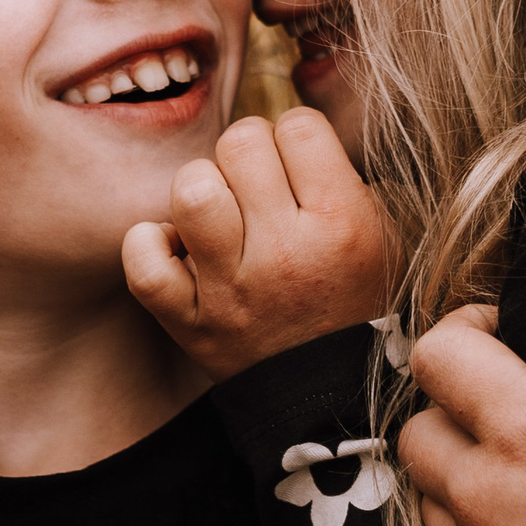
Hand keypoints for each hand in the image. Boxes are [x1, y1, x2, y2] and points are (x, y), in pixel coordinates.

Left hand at [124, 108, 391, 380]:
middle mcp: (286, 253)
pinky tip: (178, 250)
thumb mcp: (382, 235)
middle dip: (247, 156)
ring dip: (200, 190)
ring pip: (190, 189)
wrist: (329, 399)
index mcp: (341, 225)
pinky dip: (150, 245)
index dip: (294, 138)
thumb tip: (290, 129)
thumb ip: (342, 177)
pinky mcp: (189, 321)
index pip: (297, 126)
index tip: (297, 169)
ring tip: (218, 216)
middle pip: (240, 142)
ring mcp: (232, 290)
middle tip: (257, 190)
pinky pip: (142, 258)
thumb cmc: (354, 302)